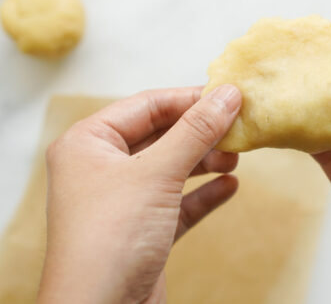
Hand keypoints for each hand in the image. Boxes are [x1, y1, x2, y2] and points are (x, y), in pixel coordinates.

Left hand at [37, 85, 241, 303]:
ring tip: (236, 159)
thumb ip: (196, 131)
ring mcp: (121, 201)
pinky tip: (229, 188)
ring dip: (205, 162)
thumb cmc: (111, 239)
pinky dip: (202, 194)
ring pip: (171, 168)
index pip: (147, 106)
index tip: (230, 97)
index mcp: (89, 143)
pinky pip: (177, 202)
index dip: (190, 99)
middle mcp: (101, 168)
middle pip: (161, 136)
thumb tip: (229, 94)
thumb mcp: (158, 174)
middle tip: (238, 129)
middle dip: (201, 133)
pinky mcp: (141, 231)